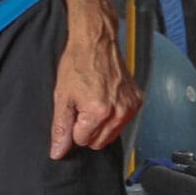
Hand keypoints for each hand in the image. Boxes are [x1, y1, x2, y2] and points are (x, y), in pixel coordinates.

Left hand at [51, 20, 140, 157]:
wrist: (96, 41)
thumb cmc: (78, 63)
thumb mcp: (62, 97)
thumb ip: (61, 128)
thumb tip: (58, 152)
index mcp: (98, 112)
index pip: (82, 140)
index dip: (75, 126)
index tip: (75, 108)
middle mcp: (118, 112)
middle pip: (98, 142)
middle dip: (88, 129)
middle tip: (83, 105)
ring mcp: (130, 106)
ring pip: (111, 135)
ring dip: (101, 124)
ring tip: (95, 101)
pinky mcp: (137, 101)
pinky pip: (123, 122)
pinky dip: (114, 115)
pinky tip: (107, 97)